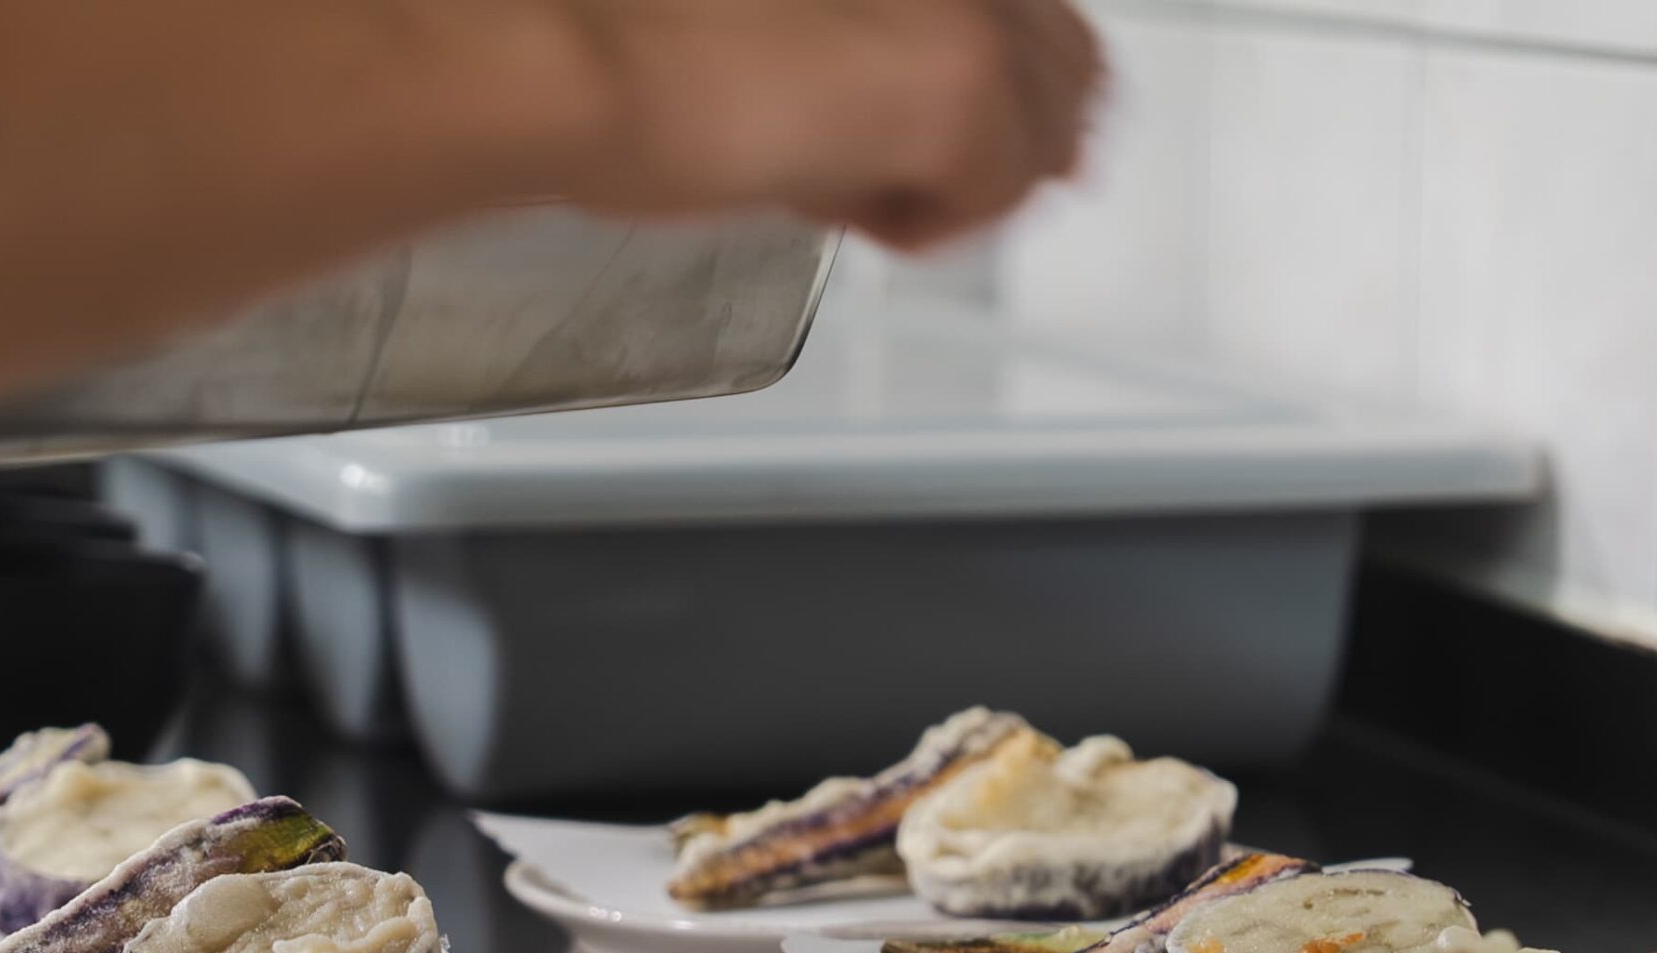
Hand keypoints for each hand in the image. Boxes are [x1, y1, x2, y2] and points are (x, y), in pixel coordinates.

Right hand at [559, 0, 1104, 250]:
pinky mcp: (964, 87)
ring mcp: (977, 8)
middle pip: (1068, 69)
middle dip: (999, 143)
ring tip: (836, 179)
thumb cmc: (645, 45)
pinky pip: (991, 200)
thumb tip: (967, 131)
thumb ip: (890, 54)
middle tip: (892, 179)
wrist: (587, 66)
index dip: (1001, 90)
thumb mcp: (799, 29)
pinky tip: (827, 199)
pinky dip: (916, 226)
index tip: (939, 141)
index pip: (1035, 15)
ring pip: (1041, 142)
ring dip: (953, 186)